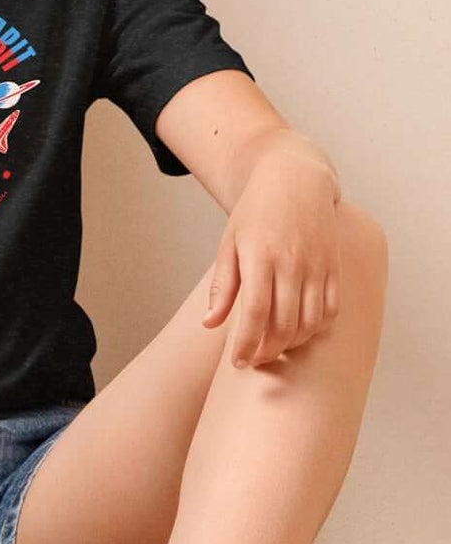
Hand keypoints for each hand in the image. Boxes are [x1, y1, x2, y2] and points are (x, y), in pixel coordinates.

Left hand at [203, 155, 342, 367]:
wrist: (295, 180)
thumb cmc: (255, 213)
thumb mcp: (229, 244)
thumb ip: (222, 287)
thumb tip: (209, 324)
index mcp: (261, 257)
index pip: (255, 314)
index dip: (247, 344)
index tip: (238, 363)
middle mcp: (293, 263)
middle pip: (284, 324)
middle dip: (268, 350)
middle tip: (253, 361)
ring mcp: (318, 266)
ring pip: (310, 321)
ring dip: (292, 344)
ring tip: (273, 350)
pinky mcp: (335, 267)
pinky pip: (331, 310)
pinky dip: (317, 329)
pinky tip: (299, 334)